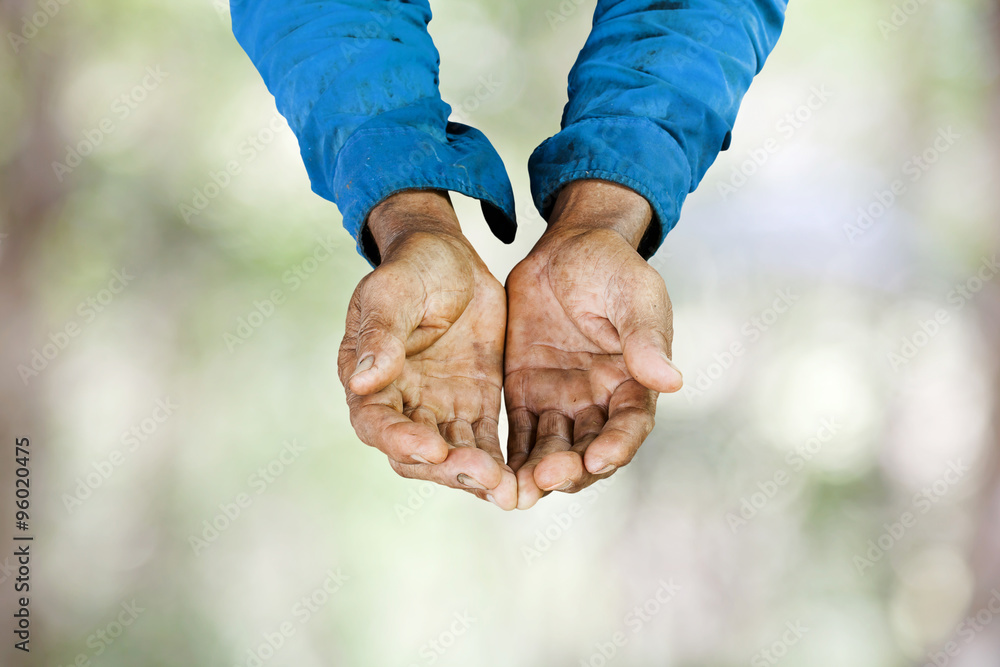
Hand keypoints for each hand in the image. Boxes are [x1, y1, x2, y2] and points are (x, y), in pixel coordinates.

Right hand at [337, 191, 516, 509]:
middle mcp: (402, 405)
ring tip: (508, 489)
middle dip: (448, 468)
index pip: (376, 423)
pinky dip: (501, 463)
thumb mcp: (391, 292)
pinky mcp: (474, 407)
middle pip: (416, 454)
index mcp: (369, 380)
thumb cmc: (411, 269)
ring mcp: (439, 409)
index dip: (400, 440)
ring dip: (478, 474)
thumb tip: (361, 381)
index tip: (433, 447)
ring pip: (453, 456)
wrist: (450, 257)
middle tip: (485, 476)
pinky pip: (485, 443)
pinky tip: (523, 478)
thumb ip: (380, 335)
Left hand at [504, 180, 682, 508]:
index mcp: (635, 383)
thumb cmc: (610, 267)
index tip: (598, 458)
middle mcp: (600, 403)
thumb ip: (645, 336)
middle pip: (589, 451)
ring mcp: (562, 403)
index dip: (616, 446)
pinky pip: (518, 435)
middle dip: (571, 469)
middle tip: (548, 476)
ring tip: (515, 489)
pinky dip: (509, 458)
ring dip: (537, 472)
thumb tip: (670, 380)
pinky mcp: (526, 396)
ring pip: (552, 451)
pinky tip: (492, 473)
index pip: (629, 426)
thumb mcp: (633, 294)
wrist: (566, 249)